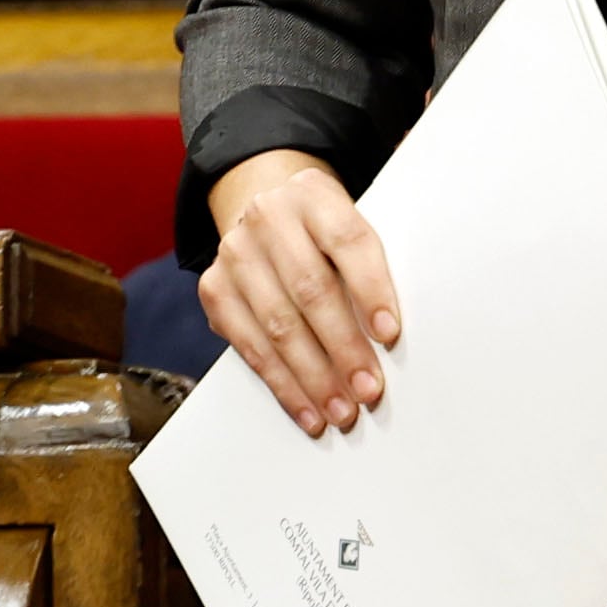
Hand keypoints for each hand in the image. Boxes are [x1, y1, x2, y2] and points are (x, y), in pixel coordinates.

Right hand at [201, 150, 400, 434]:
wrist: (266, 213)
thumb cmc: (325, 234)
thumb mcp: (349, 227)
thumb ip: (368, 267)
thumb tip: (392, 337)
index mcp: (313, 194)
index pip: (347, 240)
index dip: (370, 288)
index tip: (390, 334)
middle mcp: (268, 217)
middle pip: (310, 288)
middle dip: (343, 347)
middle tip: (369, 390)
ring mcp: (235, 252)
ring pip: (277, 323)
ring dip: (313, 376)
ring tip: (342, 412)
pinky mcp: (214, 288)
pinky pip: (249, 345)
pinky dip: (282, 384)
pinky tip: (307, 410)